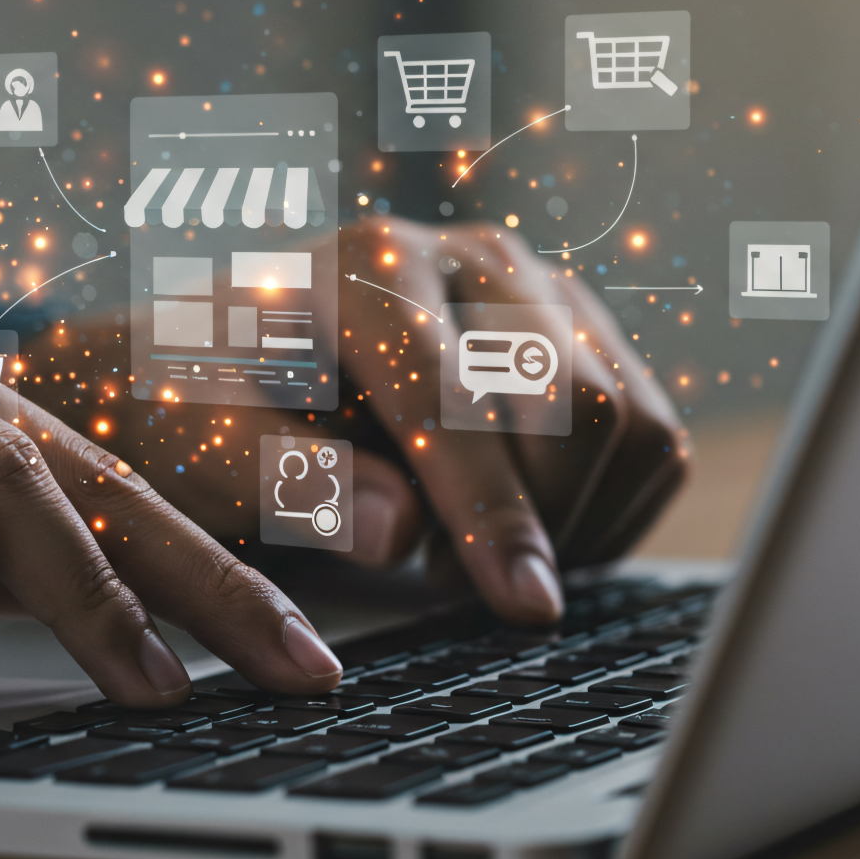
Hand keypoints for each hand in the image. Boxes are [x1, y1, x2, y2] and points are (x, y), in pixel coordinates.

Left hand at [98, 215, 684, 625]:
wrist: (227, 358)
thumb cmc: (207, 403)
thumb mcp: (208, 442)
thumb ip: (290, 478)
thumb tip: (396, 526)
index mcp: (367, 265)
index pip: (457, 395)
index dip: (493, 510)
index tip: (522, 604)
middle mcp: (469, 254)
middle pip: (574, 399)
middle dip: (533, 516)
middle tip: (444, 576)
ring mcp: (537, 284)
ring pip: (629, 419)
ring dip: (573, 517)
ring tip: (466, 549)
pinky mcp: (583, 328)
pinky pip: (651, 437)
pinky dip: (608, 510)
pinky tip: (519, 531)